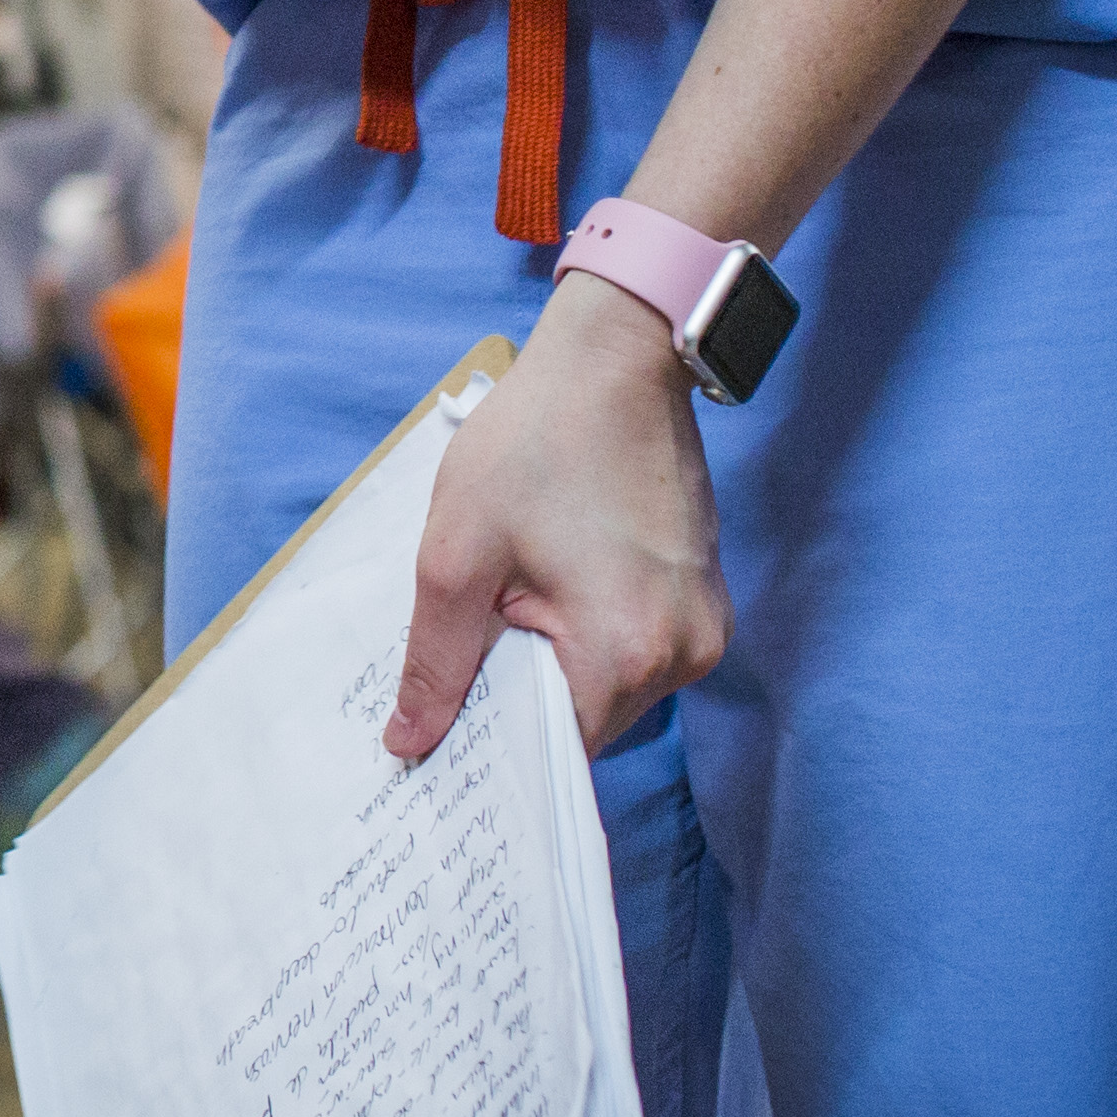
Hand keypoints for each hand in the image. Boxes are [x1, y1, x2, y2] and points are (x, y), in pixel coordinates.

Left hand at [384, 275, 728, 760]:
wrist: (616, 362)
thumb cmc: (534, 444)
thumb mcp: (458, 553)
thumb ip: (436, 661)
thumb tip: (410, 745)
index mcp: (626, 655)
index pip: (551, 754)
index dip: (489, 752)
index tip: (437, 751)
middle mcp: (685, 657)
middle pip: (582, 724)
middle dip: (517, 704)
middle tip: (454, 673)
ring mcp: (706, 629)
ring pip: (609, 689)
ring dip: (553, 665)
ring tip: (503, 613)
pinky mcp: (706, 601)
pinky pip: (638, 651)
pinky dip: (589, 639)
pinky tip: (547, 592)